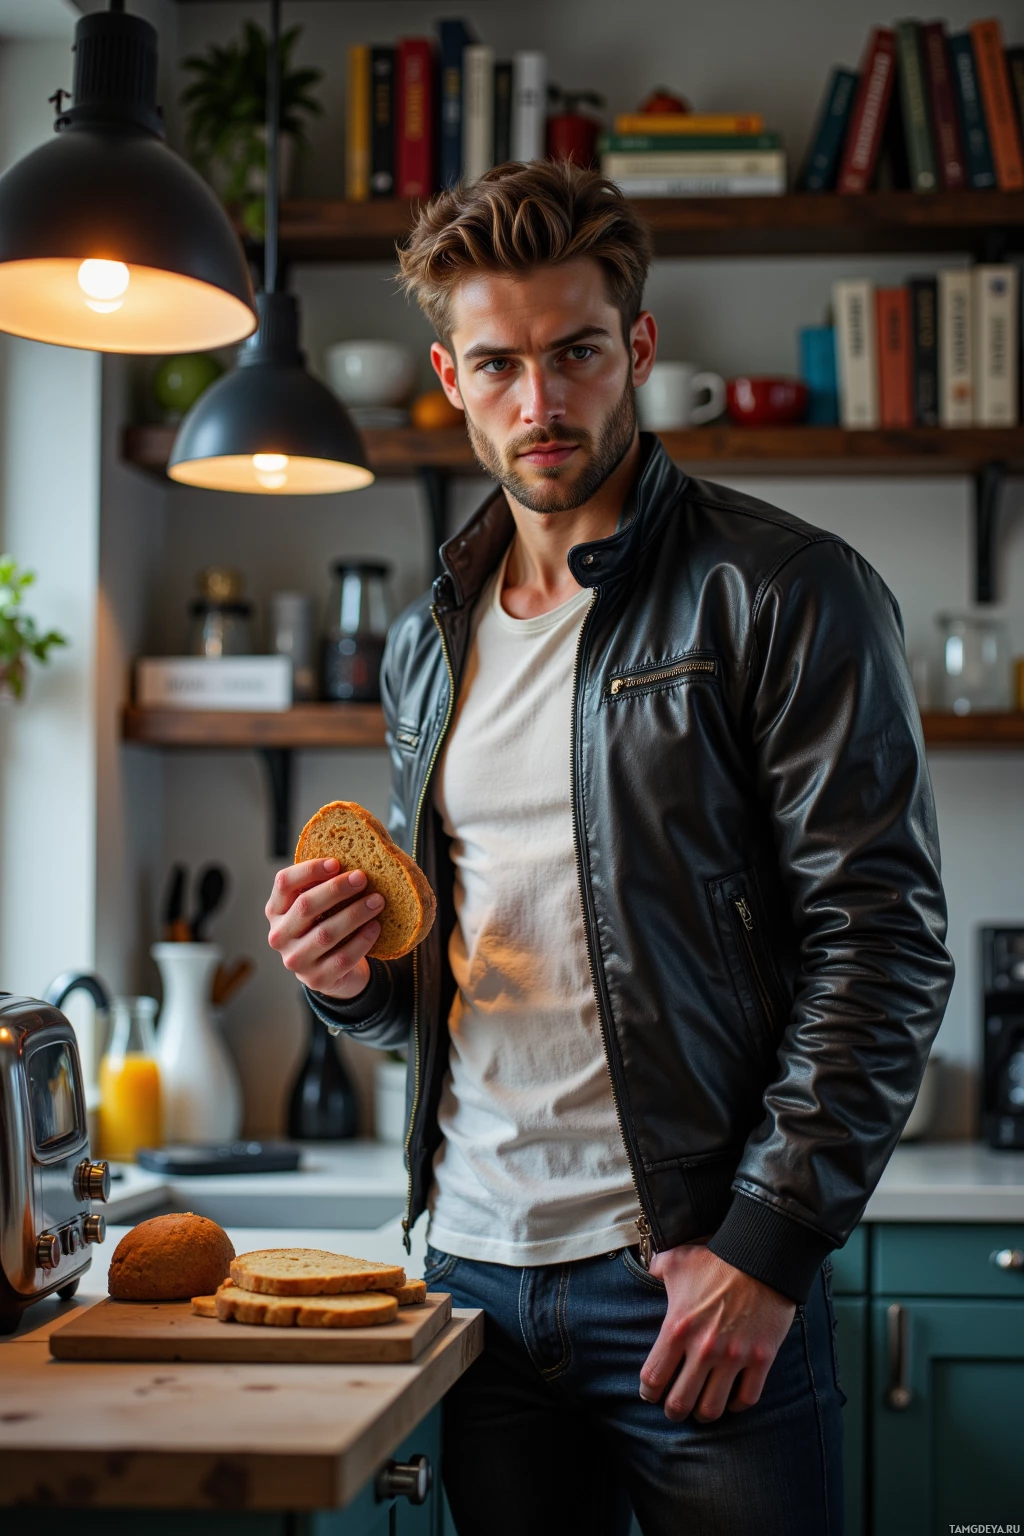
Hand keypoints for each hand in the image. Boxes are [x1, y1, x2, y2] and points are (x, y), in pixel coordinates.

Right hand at [265, 858, 385, 999]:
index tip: (336, 862)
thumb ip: (323, 886)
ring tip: (377, 901)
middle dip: (336, 889)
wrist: (335, 973)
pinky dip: (362, 940)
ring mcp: (296, 960)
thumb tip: (353, 856)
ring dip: (355, 914)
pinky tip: (376, 927)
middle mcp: (279, 936)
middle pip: (306, 906)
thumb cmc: (326, 927)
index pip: (284, 883)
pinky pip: (342, 957)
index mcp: (275, 910)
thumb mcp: (318, 907)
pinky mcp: (317, 979)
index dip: (309, 870)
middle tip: (362, 878)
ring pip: (325, 933)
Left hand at [638, 1240, 795, 1422]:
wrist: (761, 1256)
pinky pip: (747, 1398)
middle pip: (680, 1402)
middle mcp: (703, 1348)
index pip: (653, 1377)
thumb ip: (657, 1268)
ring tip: (701, 1411)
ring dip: (703, 1414)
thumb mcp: (677, 1260)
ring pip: (713, 1408)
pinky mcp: (761, 1359)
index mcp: (678, 1328)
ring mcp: (734, 1357)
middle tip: (674, 1410)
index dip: (648, 1392)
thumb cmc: (716, 1259)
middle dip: (674, 1411)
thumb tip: (649, 1268)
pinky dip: (736, 1405)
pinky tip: (731, 1400)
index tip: (650, 1394)